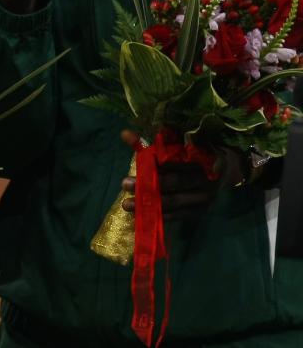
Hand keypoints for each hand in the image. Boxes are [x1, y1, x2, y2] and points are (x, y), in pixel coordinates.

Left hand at [119, 130, 238, 220]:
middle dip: (150, 184)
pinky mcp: (201, 211)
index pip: (180, 161)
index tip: (140, 163)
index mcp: (202, 157)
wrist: (226, 170)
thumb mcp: (178, 143)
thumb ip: (151, 141)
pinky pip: (179, 215)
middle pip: (176, 182)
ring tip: (126, 204)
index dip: (160, 162)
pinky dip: (161, 216)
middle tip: (124, 183)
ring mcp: (205, 197)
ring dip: (150, 204)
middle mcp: (206, 179)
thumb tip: (124, 134)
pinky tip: (143, 216)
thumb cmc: (194, 152)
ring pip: (175, 201)